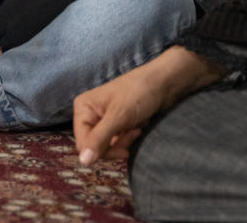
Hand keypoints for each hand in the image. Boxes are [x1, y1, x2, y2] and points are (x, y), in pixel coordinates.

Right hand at [73, 46, 224, 164]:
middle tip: (132, 133)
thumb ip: (99, 139)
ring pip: (106, 146)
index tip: (123, 151)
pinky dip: (128, 138)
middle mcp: (89, 114)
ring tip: (136, 128)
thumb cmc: (139, 93)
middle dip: (114, 145)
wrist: (164, 84)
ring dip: (123, 142)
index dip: (101, 151)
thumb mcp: (118, 117)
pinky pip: (116, 141)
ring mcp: (103, 119)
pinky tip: (137, 127)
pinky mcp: (116, 123)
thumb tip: (83, 162)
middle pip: (94, 146)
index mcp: (83, 108)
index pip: (83, 143)